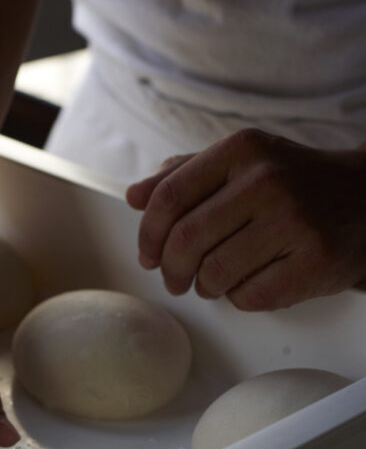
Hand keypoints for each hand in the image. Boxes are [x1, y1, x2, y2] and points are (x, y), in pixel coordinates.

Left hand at [126, 128, 365, 309]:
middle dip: (170, 270)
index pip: (169, 197)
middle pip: (185, 241)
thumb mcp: (242, 163)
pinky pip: (248, 296)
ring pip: (213, 274)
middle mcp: (268, 181)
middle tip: (173, 279)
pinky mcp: (314, 261)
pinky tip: (250, 282)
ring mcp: (294, 221)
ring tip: (214, 280)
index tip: (146, 255)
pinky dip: (238, 297)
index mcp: (242, 151)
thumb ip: (185, 175)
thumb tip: (134, 196)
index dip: (147, 234)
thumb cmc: (293, 183)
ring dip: (204, 287)